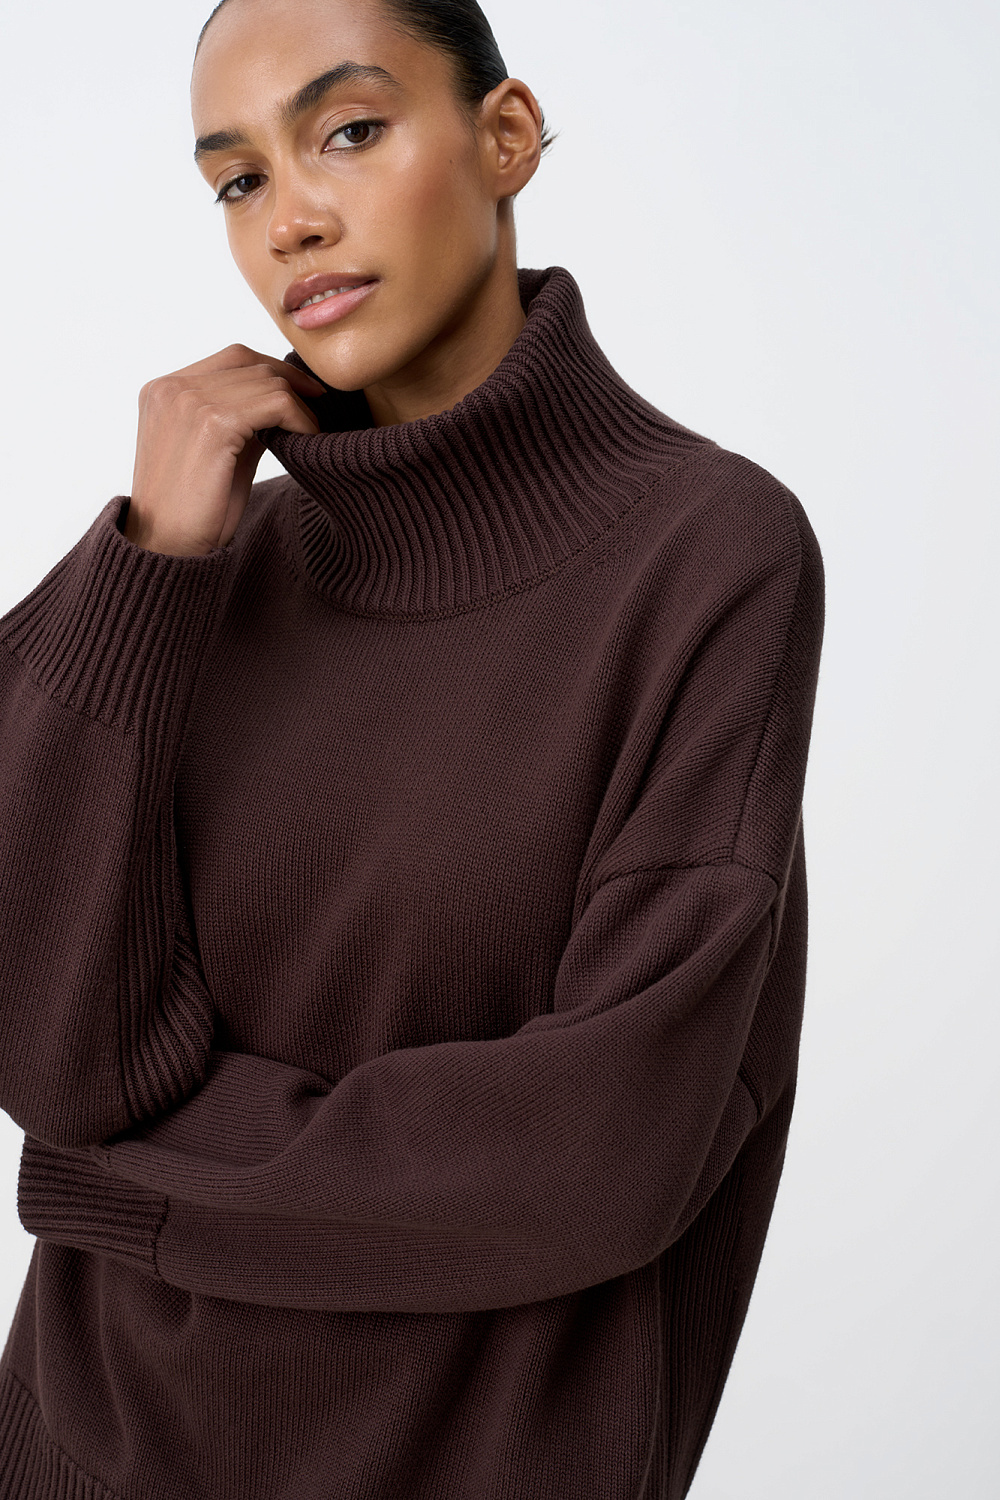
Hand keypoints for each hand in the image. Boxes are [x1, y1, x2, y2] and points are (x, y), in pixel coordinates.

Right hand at [125, 343, 324, 555]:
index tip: (305, 391)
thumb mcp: (213, 452)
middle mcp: (171, 387)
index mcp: (163, 390)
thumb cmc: (192, 510)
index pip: (231, 358)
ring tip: (311, 435)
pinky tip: (308, 441)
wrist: (167, 548)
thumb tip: (281, 402)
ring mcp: (189, 402)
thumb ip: (238, 420)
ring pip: (267, 382)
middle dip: (292, 383)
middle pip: (250, 364)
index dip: (274, 368)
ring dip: (300, 406)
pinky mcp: (213, 423)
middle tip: (319, 409)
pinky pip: (276, 404)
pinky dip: (300, 420)